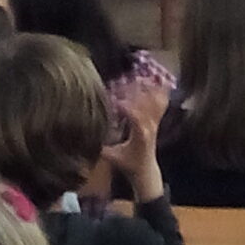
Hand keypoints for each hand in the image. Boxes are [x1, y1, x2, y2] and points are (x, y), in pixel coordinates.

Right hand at [107, 81, 165, 198]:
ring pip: (155, 103)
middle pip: (147, 107)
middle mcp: (150, 127)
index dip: (128, 110)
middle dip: (137, 94)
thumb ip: (101, 149)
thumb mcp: (112, 158)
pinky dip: (157, 92)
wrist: (145, 168)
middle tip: (126, 81)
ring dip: (148, 90)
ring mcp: (155, 123)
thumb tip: (85, 139)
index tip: (116, 102)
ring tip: (141, 76)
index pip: (137, 120)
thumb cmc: (128, 164)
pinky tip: (156, 80)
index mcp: (140, 136)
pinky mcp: (155, 121)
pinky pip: (159, 104)